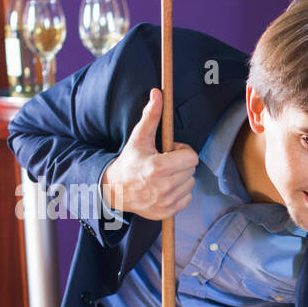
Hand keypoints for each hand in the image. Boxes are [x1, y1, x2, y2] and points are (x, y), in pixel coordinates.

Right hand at [101, 88, 197, 218]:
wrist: (115, 190)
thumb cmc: (129, 161)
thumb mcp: (139, 138)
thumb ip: (151, 116)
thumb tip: (158, 94)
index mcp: (158, 168)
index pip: (192, 157)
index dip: (183, 152)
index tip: (171, 151)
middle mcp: (164, 187)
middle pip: (192, 170)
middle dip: (182, 164)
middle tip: (165, 163)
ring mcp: (166, 202)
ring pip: (190, 184)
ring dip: (181, 178)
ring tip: (164, 176)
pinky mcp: (168, 212)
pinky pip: (187, 198)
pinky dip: (180, 192)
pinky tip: (164, 187)